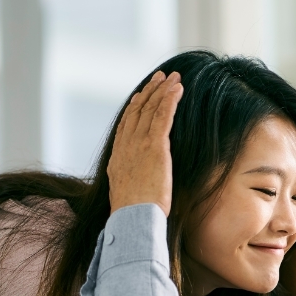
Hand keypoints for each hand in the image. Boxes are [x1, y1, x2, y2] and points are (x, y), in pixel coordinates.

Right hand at [107, 70, 184, 216]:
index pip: (126, 126)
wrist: (133, 217)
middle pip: (137, 112)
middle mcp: (126, 146)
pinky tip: (177, 89)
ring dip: (162, 90)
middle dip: (149, 92)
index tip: (140, 96)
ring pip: (150, 110)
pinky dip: (169, 100)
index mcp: (118, 157)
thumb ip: (131, 184)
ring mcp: (139, 144)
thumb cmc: (132, 214)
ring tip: (173, 78)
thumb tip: (135, 188)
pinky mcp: (155, 145)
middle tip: (159, 78)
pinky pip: (162, 116)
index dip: (134, 108)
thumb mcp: (127, 195)